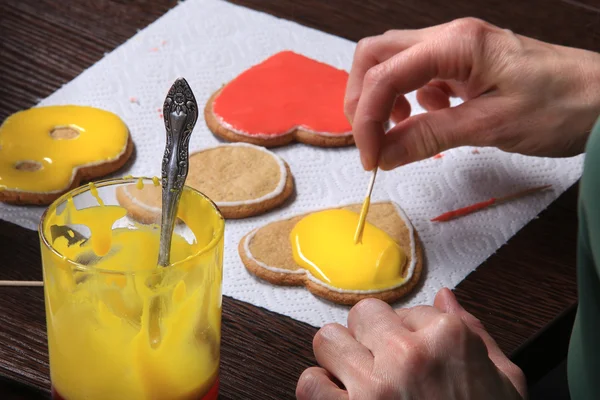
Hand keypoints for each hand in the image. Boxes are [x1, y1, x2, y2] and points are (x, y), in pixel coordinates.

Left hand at [296, 288, 526, 399]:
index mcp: (450, 339)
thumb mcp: (505, 383)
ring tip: (357, 377)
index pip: (410, 309)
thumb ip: (477, 333)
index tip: (415, 355)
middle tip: (382, 361)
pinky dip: (319, 390)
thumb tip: (446, 297)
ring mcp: (375, 386)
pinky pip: (310, 384)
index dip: (410, 333)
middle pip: (363, 314)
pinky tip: (340, 398)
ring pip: (328, 339)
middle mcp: (409, 355)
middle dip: (369, 336)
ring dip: (339, 358)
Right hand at [345, 18, 599, 169]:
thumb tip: (383, 154)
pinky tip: (426, 120)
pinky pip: (418, 76)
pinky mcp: (463, 65)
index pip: (385, 75)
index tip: (371, 159)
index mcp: (456, 44)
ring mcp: (456, 49)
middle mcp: (450, 37)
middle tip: (369, 141)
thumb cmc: (562, 106)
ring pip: (393, 63)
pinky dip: (407, 101)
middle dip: (362, 99)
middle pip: (376, 55)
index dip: (367, 120)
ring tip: (396, 131)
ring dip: (381, 98)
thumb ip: (429, 137)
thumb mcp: (490, 127)